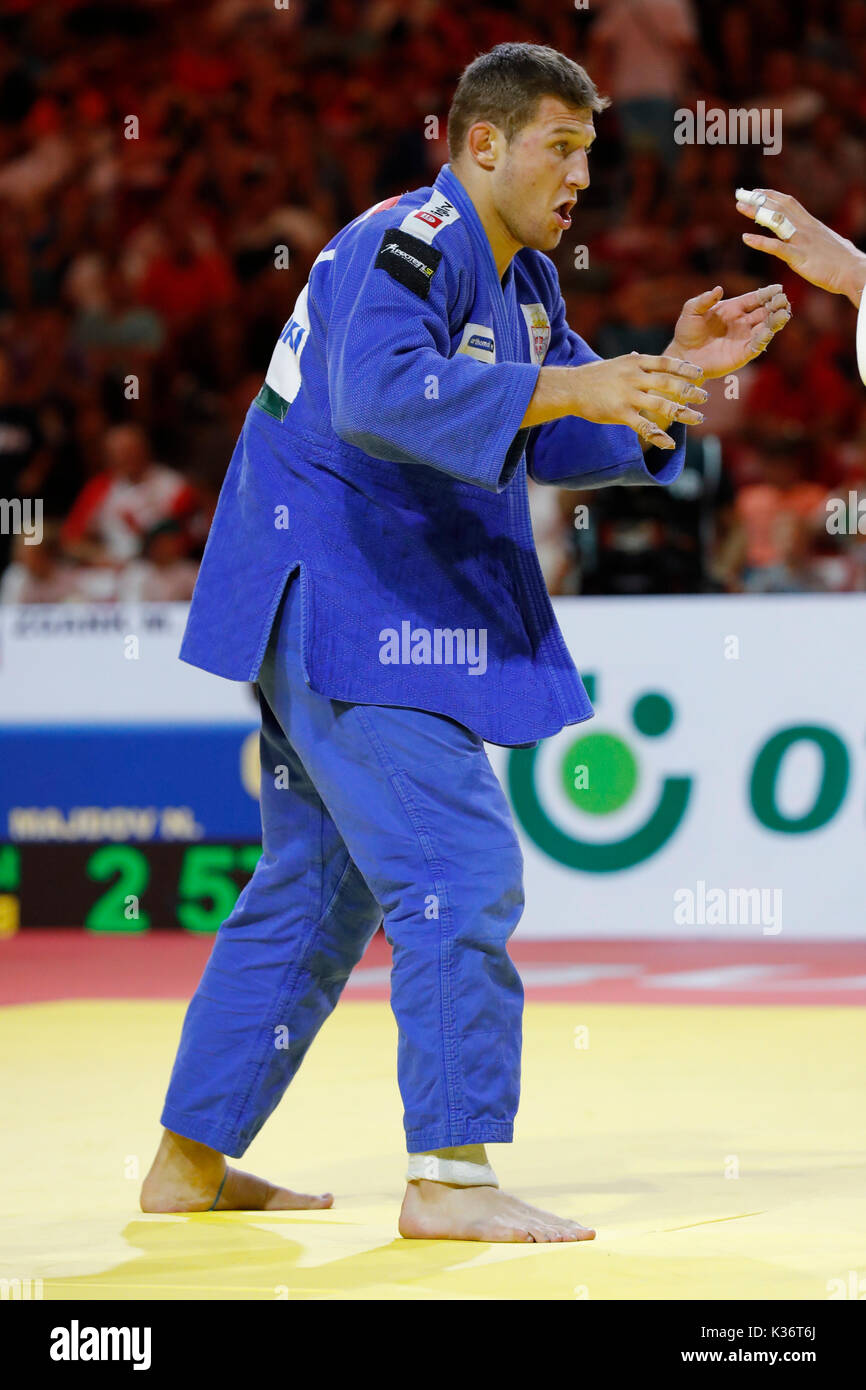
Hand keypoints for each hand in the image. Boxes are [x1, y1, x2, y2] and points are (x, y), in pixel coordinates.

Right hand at [569, 353, 706, 448]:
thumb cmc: (593, 376)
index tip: (700, 374)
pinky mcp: (620, 413)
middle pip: (669, 383)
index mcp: (635, 363)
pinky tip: (669, 445)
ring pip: (661, 405)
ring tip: (698, 418)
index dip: (685, 368)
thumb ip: (631, 362)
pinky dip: (659, 436)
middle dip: (689, 391)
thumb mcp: (615, 363)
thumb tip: (640, 355)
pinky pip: (644, 426)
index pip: (666, 362)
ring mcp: (628, 395)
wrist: (571, 388)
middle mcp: (634, 377)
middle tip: (705, 397)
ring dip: (682, 412)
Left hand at [667, 284, 790, 379]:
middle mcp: (742, 322)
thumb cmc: (686, 332)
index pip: (754, 299)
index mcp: (733, 309)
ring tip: (784, 313)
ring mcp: (744, 338)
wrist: (683, 356)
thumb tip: (718, 289)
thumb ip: (703, 300)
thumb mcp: (691, 311)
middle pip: (765, 312)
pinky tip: (769, 331)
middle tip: (784, 300)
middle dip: (776, 305)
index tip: (778, 288)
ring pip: (766, 327)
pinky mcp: (743, 354)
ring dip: (776, 321)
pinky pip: (757, 345)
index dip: (767, 293)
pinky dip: (764, 338)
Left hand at [737, 189, 865, 306]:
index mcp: (811, 224)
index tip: (757, 191)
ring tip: (740, 206)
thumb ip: (818, 238)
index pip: (789, 203)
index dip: (771, 195)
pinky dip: (759, 242)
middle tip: (741, 194)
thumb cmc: (844, 261)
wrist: (854, 271)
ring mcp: (802, 241)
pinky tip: (745, 238)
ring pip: (776, 221)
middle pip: (779, 207)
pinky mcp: (799, 257)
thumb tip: (818, 238)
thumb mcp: (829, 243)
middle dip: (758, 199)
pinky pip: (776, 247)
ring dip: (756, 213)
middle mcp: (805, 228)